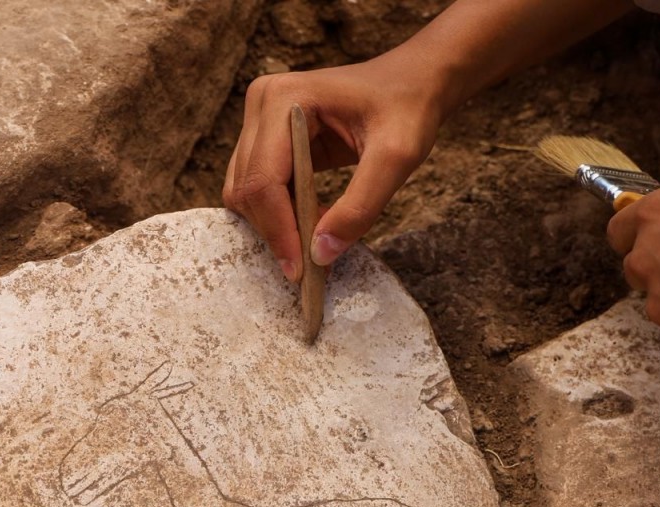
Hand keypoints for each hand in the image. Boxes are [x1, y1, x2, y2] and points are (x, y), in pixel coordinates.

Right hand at [223, 57, 443, 280]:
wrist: (414, 82)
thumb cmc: (407, 109)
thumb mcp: (397, 158)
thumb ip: (360, 207)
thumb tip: (321, 255)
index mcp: (285, 99)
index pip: (263, 180)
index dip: (278, 231)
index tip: (301, 272)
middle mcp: (262, 103)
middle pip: (247, 189)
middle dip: (277, 232)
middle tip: (314, 265)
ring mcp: (260, 119)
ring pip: (245, 192)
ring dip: (276, 225)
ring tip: (318, 239)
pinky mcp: (267, 137)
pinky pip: (258, 187)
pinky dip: (280, 214)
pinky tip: (314, 221)